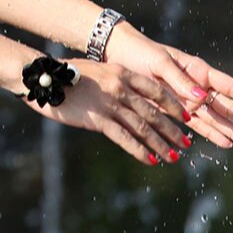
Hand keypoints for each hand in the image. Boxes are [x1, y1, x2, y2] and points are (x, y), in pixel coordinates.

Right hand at [26, 59, 191, 165]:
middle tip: (186, 142)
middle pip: (154, 111)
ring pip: (143, 126)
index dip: (174, 105)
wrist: (46, 78)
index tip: (186, 118)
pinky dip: (140, 150)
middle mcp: (120, 86)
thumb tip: (133, 101)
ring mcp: (110, 103)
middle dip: (172, 129)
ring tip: (173, 156)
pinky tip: (151, 160)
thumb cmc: (69, 75)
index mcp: (122, 72)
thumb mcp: (99, 72)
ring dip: (161, 143)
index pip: (156, 90)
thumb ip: (117, 83)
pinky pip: (125, 137)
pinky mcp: (98, 119)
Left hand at [104, 23, 232, 149]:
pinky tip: (227, 143)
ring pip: (217, 120)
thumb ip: (180, 80)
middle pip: (229, 107)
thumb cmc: (141, 53)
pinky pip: (197, 126)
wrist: (119, 56)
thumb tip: (202, 98)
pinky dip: (212, 135)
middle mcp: (198, 87)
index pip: (230, 86)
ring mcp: (188, 101)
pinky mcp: (175, 111)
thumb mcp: (159, 63)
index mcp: (199, 70)